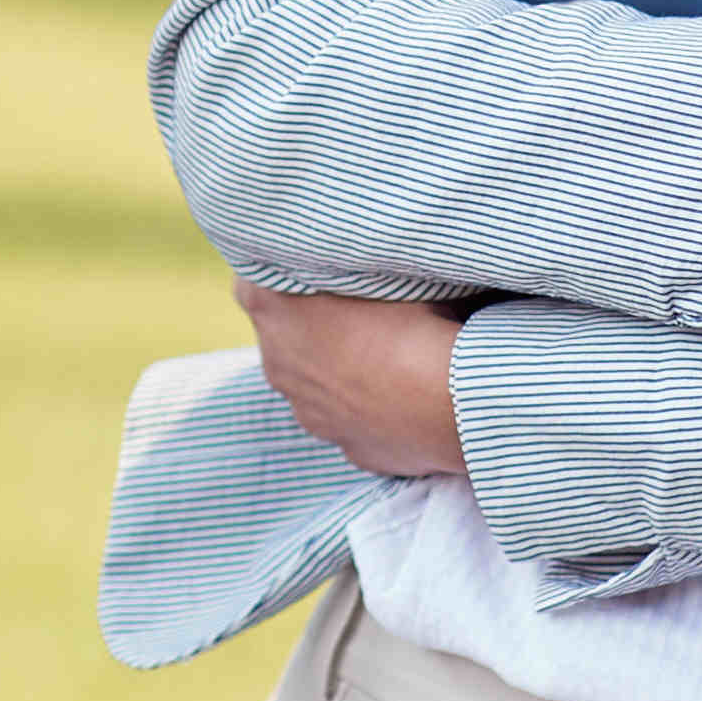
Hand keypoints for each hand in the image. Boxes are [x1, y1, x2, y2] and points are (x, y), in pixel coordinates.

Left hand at [242, 283, 467, 479]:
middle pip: (282, 333)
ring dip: (338, 369)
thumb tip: (362, 253)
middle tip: (361, 310)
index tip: (312, 268)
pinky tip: (403, 395)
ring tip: (389, 356)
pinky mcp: (347, 446)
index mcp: (273, 309)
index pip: (251, 279)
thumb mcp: (384, 268)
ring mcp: (308, 412)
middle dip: (311, 324)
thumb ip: (355, 264)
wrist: (451, 403)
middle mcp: (277, 364)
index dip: (280, 271)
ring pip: (314, 382)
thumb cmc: (416, 320)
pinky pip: (350, 419)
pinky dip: (368, 407)